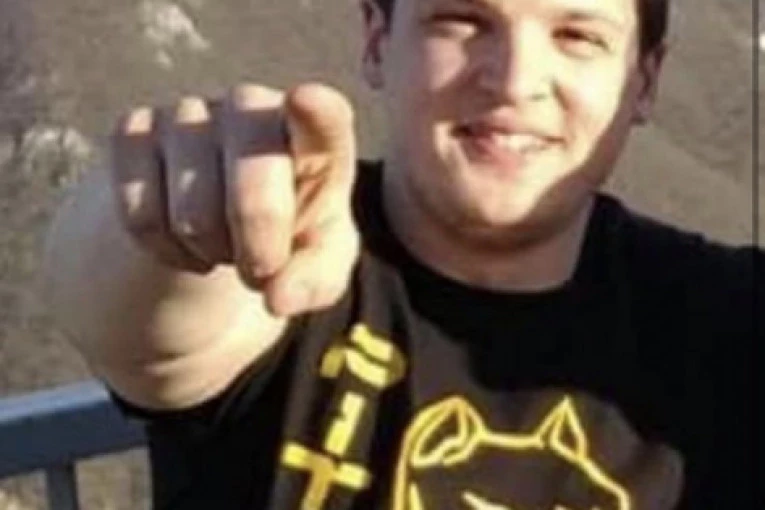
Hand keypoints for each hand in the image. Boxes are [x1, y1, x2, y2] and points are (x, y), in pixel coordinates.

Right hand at [109, 83, 359, 316]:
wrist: (219, 218)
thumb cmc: (286, 234)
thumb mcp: (318, 263)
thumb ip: (316, 280)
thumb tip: (278, 298)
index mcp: (316, 136)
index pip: (325, 116)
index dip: (317, 112)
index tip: (306, 102)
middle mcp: (253, 109)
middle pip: (255, 191)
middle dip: (260, 251)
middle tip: (261, 269)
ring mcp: (189, 112)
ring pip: (193, 215)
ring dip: (211, 253)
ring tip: (224, 243)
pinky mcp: (134, 130)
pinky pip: (139, 213)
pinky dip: (163, 248)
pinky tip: (182, 239)